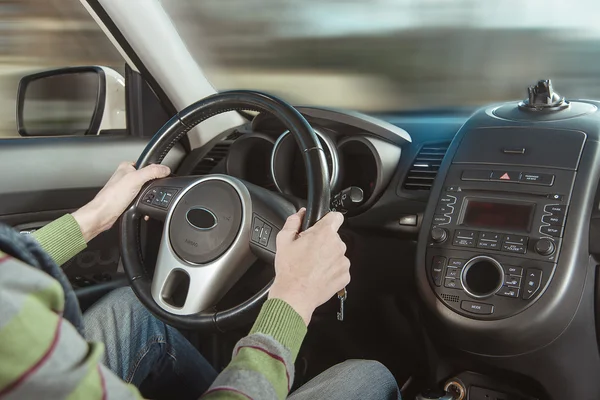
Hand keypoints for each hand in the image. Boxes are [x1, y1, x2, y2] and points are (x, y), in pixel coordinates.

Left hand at [72, 162, 170, 241]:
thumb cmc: (112, 198)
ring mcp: (126, 188)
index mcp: (126, 167)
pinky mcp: (127, 199)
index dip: (155, 170)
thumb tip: (165, 169)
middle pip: (148, 178)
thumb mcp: (135, 179)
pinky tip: (140, 206)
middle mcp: (126, 176)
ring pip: (145, 190)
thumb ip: (152, 172)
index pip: (147, 164)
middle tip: (148, 190)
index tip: (159, 177)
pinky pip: (141, 199)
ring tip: (141, 199)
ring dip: (147, 196)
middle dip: (151, 186)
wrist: (103, 215)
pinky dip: (143, 203)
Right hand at [269, 208, 349, 324]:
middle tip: (309, 251)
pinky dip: (331, 270)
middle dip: (323, 242)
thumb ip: (293, 222)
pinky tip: (318, 275)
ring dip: (328, 256)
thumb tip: (300, 214)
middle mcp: (337, 245)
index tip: (323, 225)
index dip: (328, 219)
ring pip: (336, 253)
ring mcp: (343, 261)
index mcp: (324, 233)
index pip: (336, 216)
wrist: (295, 295)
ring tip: (312, 266)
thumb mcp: (283, 240)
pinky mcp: (345, 275)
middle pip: (334, 237)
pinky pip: (339, 268)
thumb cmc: (290, 270)